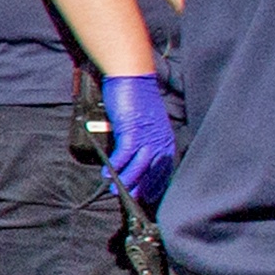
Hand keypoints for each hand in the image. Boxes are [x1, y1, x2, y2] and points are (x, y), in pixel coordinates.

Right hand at [96, 74, 176, 203]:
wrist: (132, 77)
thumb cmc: (137, 98)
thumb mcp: (145, 122)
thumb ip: (143, 137)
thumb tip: (132, 153)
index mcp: (166, 138)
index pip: (165, 168)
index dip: (156, 184)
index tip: (148, 196)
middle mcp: (160, 139)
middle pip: (153, 171)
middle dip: (141, 187)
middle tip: (129, 197)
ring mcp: (147, 135)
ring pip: (139, 166)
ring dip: (127, 179)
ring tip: (115, 188)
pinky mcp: (132, 130)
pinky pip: (125, 154)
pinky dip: (117, 165)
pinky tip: (109, 172)